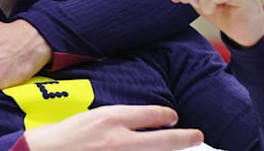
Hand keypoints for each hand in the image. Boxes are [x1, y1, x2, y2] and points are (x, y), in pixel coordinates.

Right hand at [24, 105, 202, 150]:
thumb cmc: (67, 136)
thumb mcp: (94, 118)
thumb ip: (120, 120)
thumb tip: (147, 123)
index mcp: (110, 120)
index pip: (150, 116)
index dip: (168, 117)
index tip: (175, 118)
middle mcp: (118, 141)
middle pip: (162, 141)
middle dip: (183, 139)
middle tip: (196, 136)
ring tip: (177, 148)